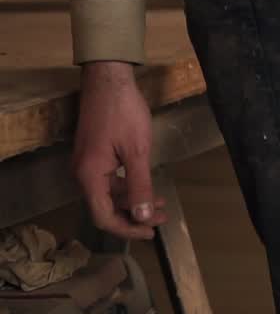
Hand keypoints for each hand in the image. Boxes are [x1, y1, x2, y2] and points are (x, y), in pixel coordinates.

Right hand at [71, 62, 166, 239]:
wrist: (108, 81)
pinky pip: (109, 181)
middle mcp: (82, 174)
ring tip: (161, 205)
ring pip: (108, 196)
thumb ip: (139, 186)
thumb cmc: (123, 112)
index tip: (151, 232)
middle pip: (105, 209)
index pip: (103, 217)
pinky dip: (128, 188)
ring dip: (133, 203)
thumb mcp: (137, 151)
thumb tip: (143, 217)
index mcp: (89, 176)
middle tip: (162, 219)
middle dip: (134, 217)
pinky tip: (147, 188)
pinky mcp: (93, 156)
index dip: (127, 229)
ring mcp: (86, 165)